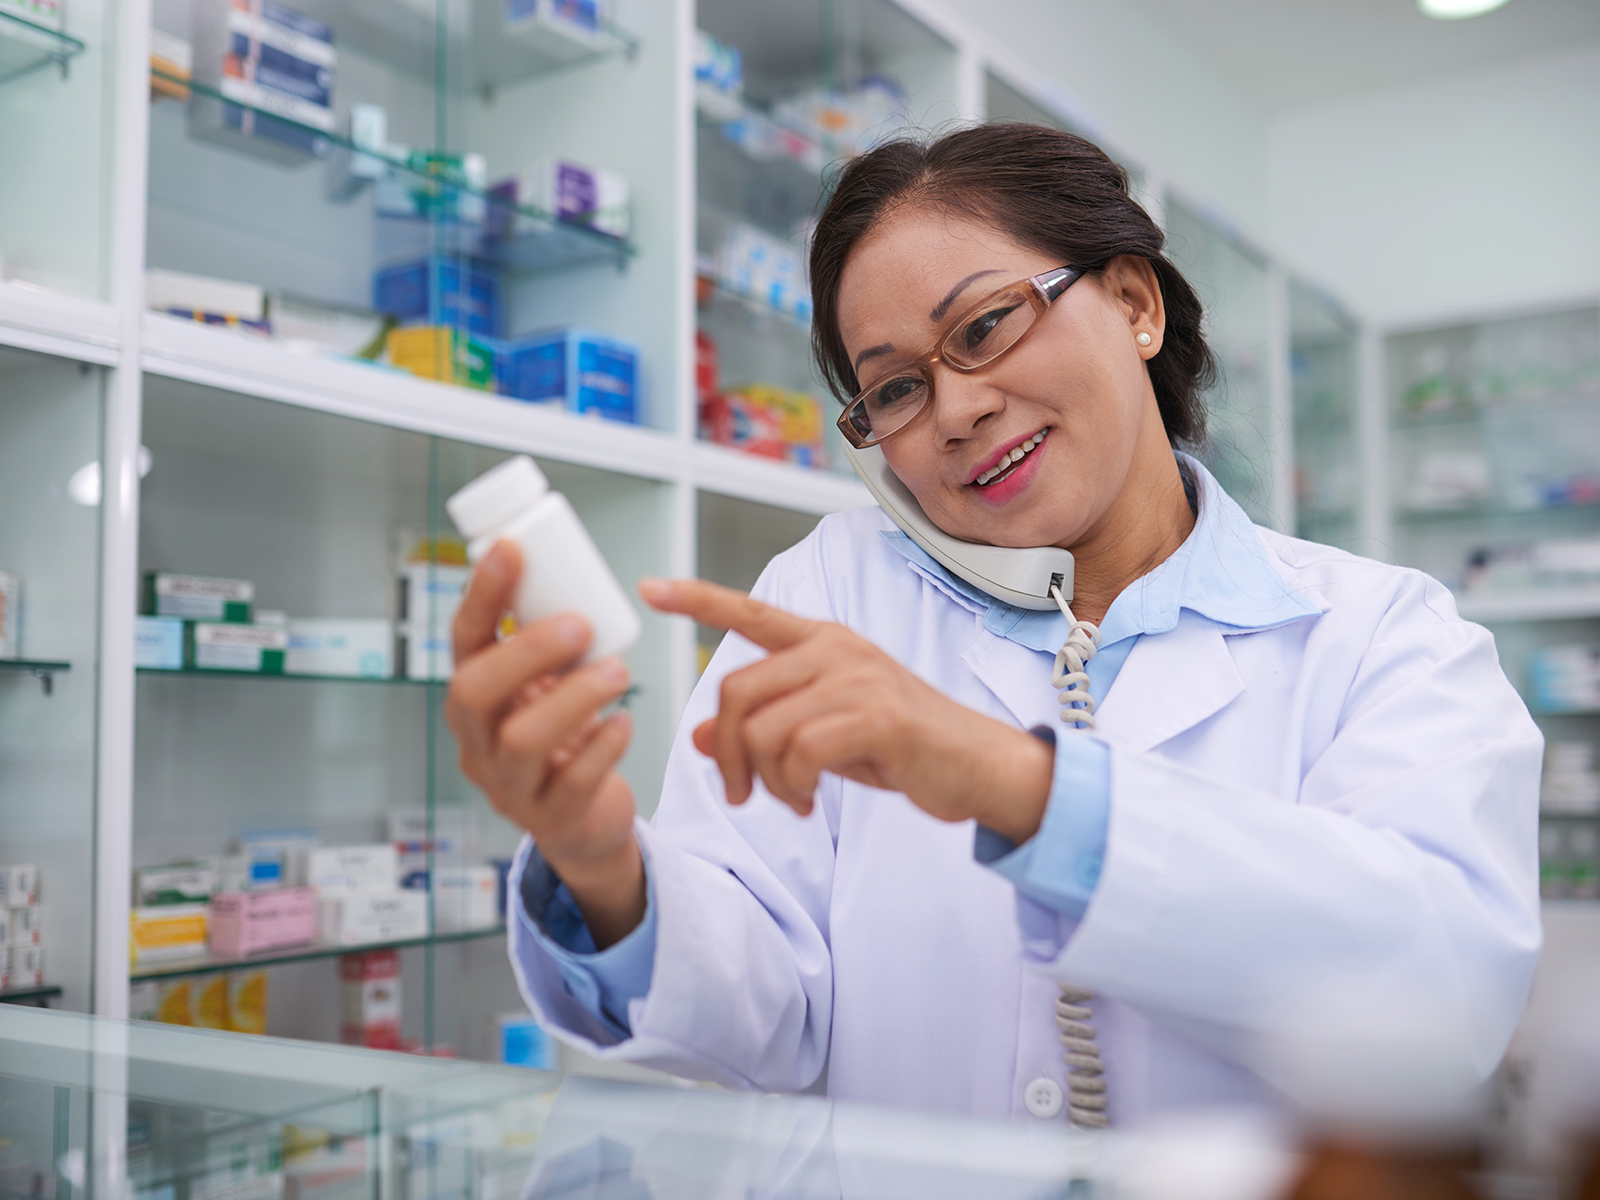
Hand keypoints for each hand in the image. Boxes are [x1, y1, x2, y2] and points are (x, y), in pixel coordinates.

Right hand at [446, 541, 644, 946]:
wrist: (584, 825)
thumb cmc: (565, 743)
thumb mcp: (545, 691)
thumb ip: (550, 646)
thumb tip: (570, 569)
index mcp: (474, 702)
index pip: (463, 643)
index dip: (482, 595)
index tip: (512, 549)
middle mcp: (479, 744)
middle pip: (474, 692)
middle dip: (525, 651)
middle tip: (579, 625)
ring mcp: (510, 786)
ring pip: (522, 740)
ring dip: (574, 696)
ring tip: (618, 672)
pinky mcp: (552, 819)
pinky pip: (574, 782)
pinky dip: (604, 745)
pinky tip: (624, 723)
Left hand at [639, 578, 1053, 842]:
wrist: (976, 767)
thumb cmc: (900, 748)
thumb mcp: (822, 736)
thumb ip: (767, 729)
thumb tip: (702, 739)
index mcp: (823, 643)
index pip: (750, 613)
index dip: (698, 600)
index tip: (650, 588)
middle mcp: (835, 649)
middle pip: (736, 691)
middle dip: (727, 754)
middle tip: (742, 792)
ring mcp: (857, 678)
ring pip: (762, 728)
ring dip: (764, 779)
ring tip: (790, 797)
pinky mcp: (876, 716)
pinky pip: (798, 752)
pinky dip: (792, 788)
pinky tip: (807, 801)